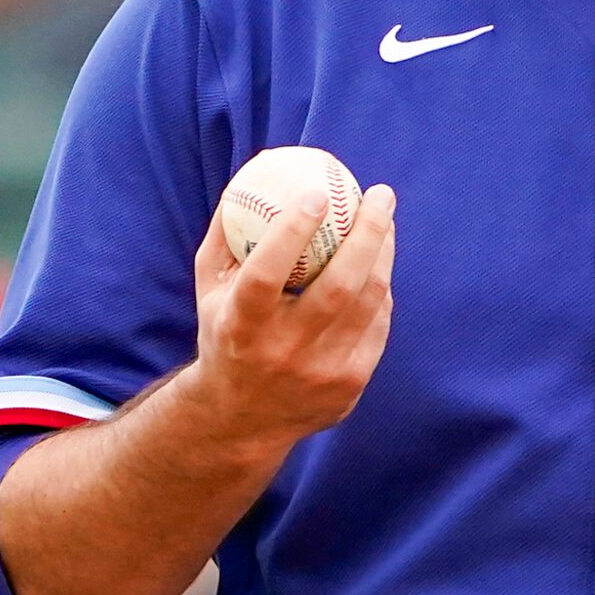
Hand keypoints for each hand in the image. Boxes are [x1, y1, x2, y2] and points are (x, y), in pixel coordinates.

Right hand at [175, 183, 397, 450]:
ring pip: (368, 304)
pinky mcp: (349, 386)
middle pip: (337, 288)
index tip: (316, 192)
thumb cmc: (225, 333)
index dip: (291, 231)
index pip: (265, 274)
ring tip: (385, 220)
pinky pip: (376, 326)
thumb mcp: (210, 289)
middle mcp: (281, 352)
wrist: (240, 420)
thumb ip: (227, 234)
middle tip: (379, 195)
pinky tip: (379, 265)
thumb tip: (253, 174)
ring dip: (383, 255)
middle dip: (367, 234)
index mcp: (240, 326)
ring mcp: (320, 373)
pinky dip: (379, 292)